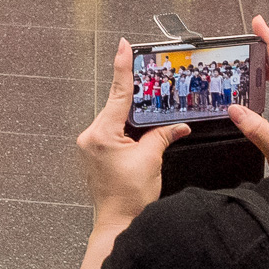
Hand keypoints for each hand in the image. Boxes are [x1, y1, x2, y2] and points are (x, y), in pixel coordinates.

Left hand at [77, 39, 191, 229]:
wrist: (118, 222)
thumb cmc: (130, 197)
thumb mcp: (151, 160)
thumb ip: (163, 136)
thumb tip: (178, 126)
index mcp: (101, 133)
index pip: (117, 94)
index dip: (122, 68)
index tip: (123, 46)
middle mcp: (90, 135)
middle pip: (116, 106)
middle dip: (135, 96)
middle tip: (148, 73)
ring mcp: (90, 145)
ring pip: (114, 120)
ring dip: (132, 116)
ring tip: (152, 107)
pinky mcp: (94, 153)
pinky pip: (112, 132)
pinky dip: (127, 129)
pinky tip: (141, 129)